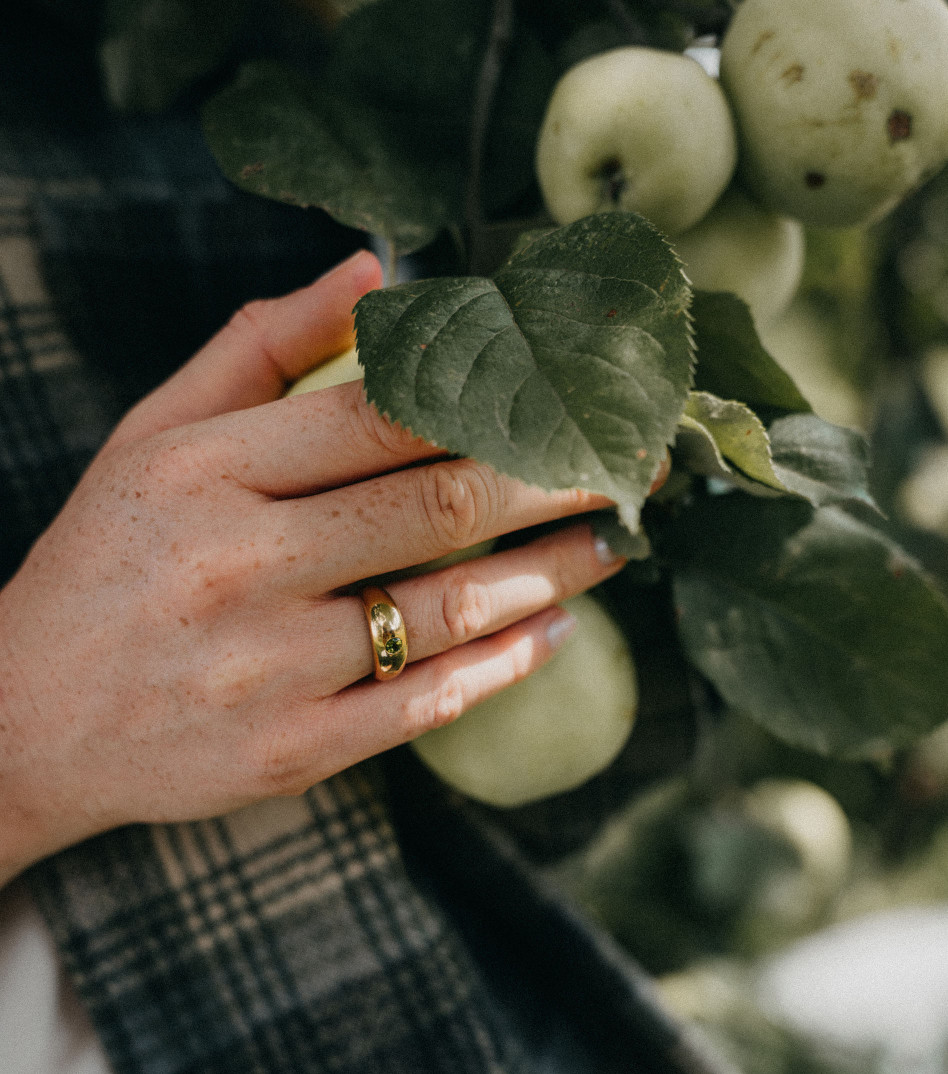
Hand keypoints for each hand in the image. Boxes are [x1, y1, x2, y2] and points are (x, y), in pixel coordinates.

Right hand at [0, 251, 624, 883]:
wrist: (24, 719)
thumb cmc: (106, 560)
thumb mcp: (154, 435)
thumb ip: (260, 346)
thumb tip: (374, 267)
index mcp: (202, 469)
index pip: (380, 410)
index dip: (493, 393)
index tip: (569, 387)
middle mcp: (236, 564)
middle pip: (437, 502)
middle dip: (557, 474)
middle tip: (635, 459)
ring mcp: (267, 668)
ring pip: (447, 605)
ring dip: (555, 569)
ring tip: (618, 538)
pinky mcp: (291, 751)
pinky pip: (427, 702)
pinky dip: (506, 663)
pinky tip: (559, 631)